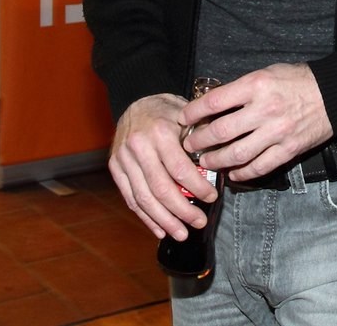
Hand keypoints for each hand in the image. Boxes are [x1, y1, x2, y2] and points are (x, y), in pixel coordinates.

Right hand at [108, 93, 217, 240]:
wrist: (134, 102)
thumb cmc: (166, 111)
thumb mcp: (186, 116)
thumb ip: (201, 137)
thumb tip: (222, 163)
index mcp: (159, 132)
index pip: (180, 169)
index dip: (197, 187)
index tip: (212, 197)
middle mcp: (138, 146)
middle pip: (161, 188)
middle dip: (182, 210)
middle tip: (199, 222)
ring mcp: (123, 158)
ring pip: (143, 198)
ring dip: (164, 220)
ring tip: (181, 233)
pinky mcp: (114, 167)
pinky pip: (130, 197)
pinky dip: (145, 217)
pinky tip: (160, 229)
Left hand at [180, 63, 331, 181]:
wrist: (333, 94)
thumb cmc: (296, 80)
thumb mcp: (265, 73)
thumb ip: (241, 89)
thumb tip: (213, 105)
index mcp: (256, 85)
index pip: (215, 101)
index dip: (194, 112)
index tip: (184, 119)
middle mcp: (264, 110)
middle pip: (221, 131)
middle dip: (200, 142)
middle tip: (190, 146)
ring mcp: (277, 132)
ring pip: (237, 154)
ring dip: (216, 161)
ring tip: (206, 163)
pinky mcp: (288, 149)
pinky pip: (259, 167)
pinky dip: (242, 173)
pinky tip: (232, 173)